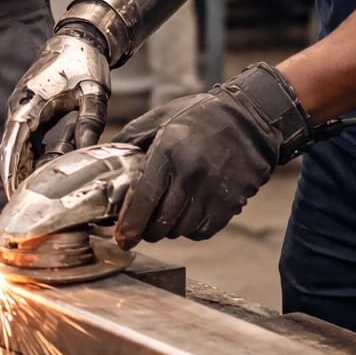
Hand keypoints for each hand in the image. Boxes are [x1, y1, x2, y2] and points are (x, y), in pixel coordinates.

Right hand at [0, 25, 111, 194]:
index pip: (14, 143)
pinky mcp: (31, 108)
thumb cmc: (85, 61)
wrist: (78, 37)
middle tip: (20, 204)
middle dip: (13, 175)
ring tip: (30, 195)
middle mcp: (20, 105)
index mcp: (30, 102)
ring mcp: (23, 107)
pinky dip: (31, 155)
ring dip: (22, 167)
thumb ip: (90, 122)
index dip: (11, 170)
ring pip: (17, 145)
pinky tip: (41, 171)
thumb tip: (86, 153)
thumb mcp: (93, 92)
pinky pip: (27, 137)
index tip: (12, 193)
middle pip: (10, 148)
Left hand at [113, 62, 313, 247]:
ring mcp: (214, 189)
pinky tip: (186, 217)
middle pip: (161, 222)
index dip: (130, 225)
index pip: (144, 199)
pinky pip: (204, 230)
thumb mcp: (160, 117)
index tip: (122, 238)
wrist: (250, 116)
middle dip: (146, 231)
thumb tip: (105, 156)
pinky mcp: (232, 201)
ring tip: (164, 219)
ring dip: (168, 231)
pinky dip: (191, 230)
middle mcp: (191, 172)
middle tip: (140, 228)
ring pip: (182, 230)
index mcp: (168, 150)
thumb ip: (131, 139)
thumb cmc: (200, 116)